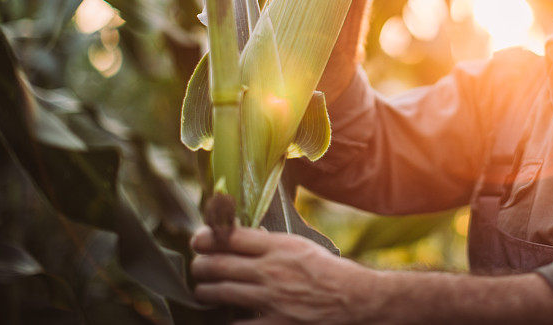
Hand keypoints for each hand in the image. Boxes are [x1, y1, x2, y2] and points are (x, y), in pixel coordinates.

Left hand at [190, 226, 383, 323]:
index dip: (206, 237)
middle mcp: (271, 270)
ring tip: (203, 289)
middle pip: (218, 264)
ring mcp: (270, 299)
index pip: (230, 236)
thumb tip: (241, 238)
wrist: (354, 298)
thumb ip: (271, 243)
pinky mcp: (275, 323)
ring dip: (205, 290)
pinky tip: (226, 315)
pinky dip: (227, 319)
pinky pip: (237, 323)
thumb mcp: (300, 245)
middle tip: (198, 267)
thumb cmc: (329, 270)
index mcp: (278, 246)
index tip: (199, 240)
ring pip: (220, 292)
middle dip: (200, 265)